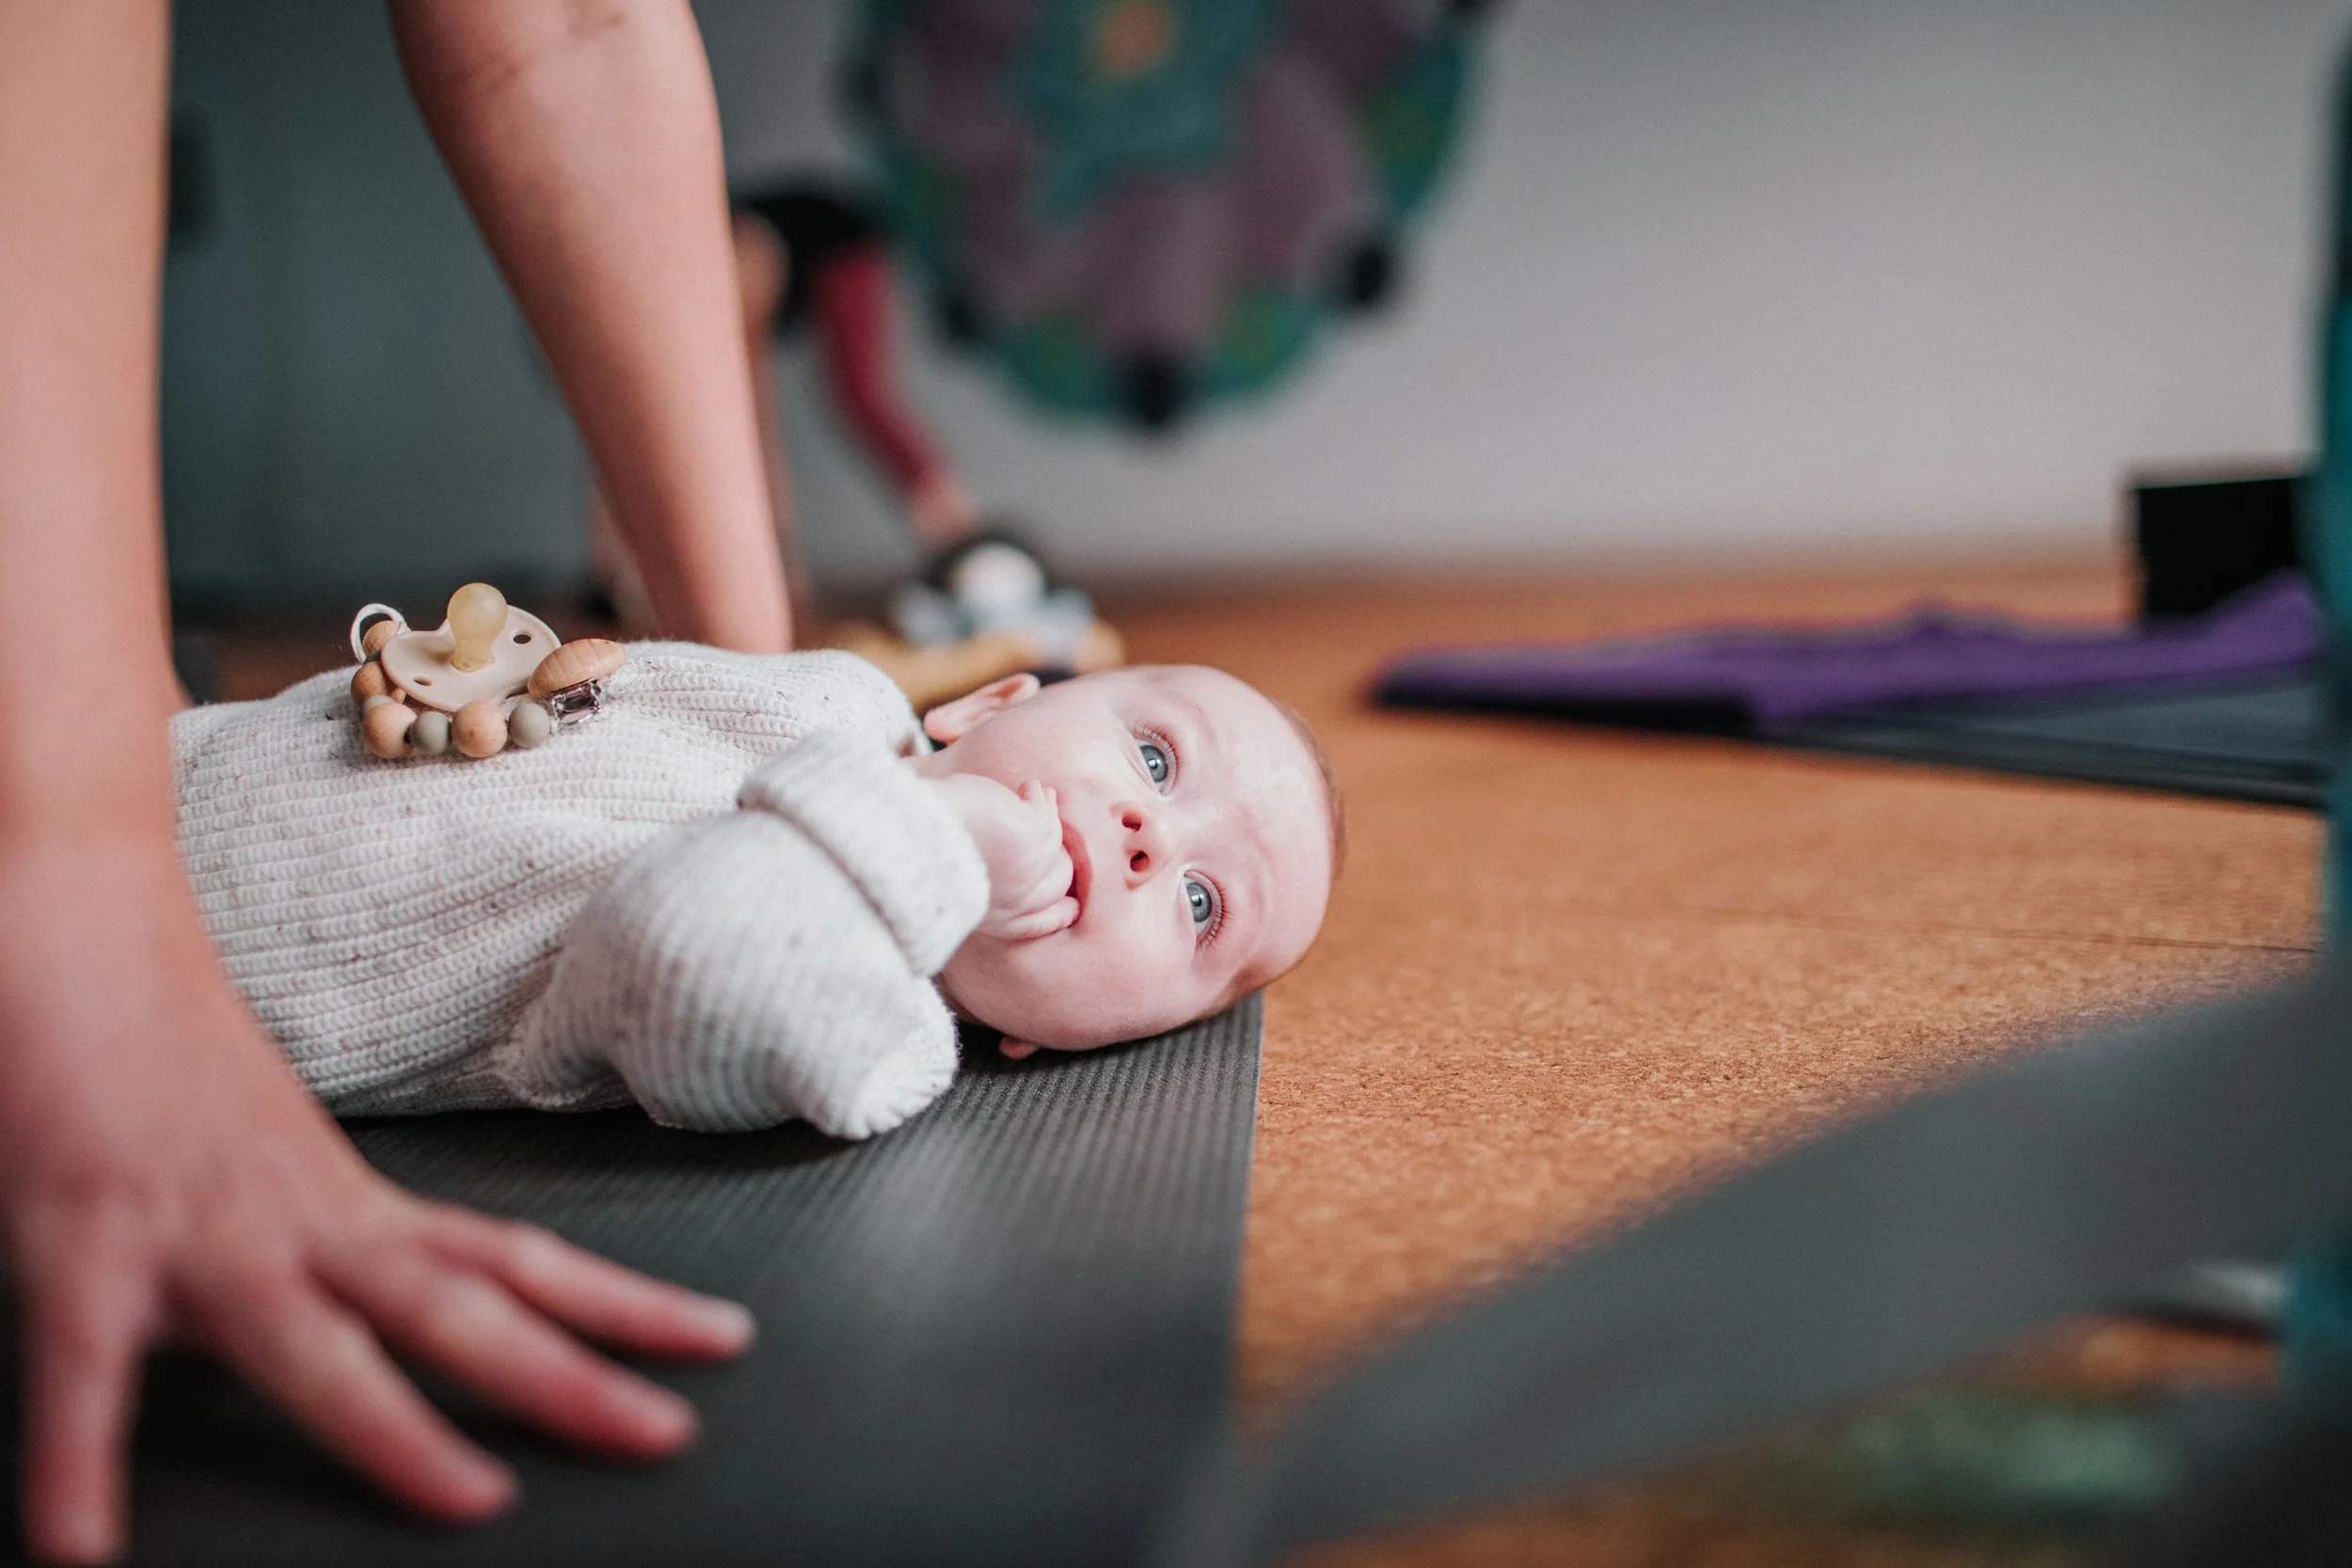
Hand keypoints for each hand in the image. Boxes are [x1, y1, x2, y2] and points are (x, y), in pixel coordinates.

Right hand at [0, 840, 754, 1563]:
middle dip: (571, 1378)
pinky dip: (80, 1465)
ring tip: (475, 1505)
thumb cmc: (164, 1042)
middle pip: (461, 1311)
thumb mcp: (272, 1150)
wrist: (76, 919)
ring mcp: (203, 1232)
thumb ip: (323, 1229)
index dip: (627, 1307)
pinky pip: (85, 1374)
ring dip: (401, 1432)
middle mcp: (302, 1216)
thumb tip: (378, 1292)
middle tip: (669, 1432)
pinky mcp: (84, 1243)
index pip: (518, 1259)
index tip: (721, 1343)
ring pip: (324, 1348)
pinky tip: (84, 1549)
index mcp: (351, 1198)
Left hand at [930, 775, 1078, 941]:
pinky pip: (1046, 813)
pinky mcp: (1033, 836)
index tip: (1073, 908)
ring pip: (1055, 844)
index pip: (1038, 923)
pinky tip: (1030, 788)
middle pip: (1059, 883)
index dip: (1059, 913)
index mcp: (995, 918)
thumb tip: (1008, 861)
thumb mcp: (958, 884)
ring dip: (1047, 816)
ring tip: (1039, 796)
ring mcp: (1029, 869)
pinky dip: (1039, 798)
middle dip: (1062, 862)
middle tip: (1053, 832)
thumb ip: (985, 885)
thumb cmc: (922, 854)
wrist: (912, 838)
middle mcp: (1017, 900)